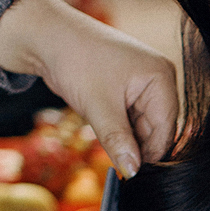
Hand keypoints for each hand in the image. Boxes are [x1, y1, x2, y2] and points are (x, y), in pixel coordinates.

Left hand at [0, 0, 177, 175]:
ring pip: (141, 126)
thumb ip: (118, 142)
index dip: (149, 154)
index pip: (165, 129)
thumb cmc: (75, 60)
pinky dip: (117, 127)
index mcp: (161, 77)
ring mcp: (143, 83)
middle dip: (135, 145)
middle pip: (155, 129)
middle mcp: (158, 79)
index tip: (131, 174)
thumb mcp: (98, 106)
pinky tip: (101, 124)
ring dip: (123, 136)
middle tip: (113, 159)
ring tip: (101, 130)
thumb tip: (133, 172)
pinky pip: (129, 117)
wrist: (44, 36)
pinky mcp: (127, 88)